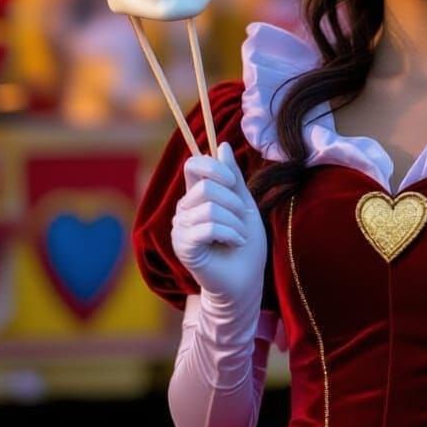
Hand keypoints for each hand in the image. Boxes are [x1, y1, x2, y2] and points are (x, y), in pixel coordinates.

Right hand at [171, 142, 266, 301]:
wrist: (245, 282)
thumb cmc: (245, 245)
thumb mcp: (244, 204)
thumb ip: (233, 177)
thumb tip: (222, 145)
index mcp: (197, 196)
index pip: (193, 164)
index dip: (214, 166)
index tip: (233, 182)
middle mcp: (184, 209)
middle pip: (206, 186)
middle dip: (234, 202)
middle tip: (242, 220)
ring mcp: (180, 228)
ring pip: (210, 207)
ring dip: (235, 222)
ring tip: (240, 235)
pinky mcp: (183, 246)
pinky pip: (208, 227)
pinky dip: (230, 233)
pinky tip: (235, 243)